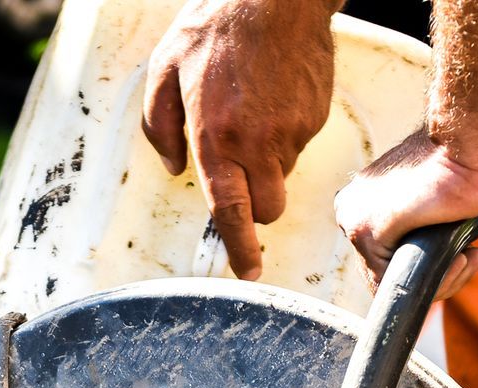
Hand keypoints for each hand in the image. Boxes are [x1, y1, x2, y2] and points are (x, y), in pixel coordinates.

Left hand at [142, 0, 339, 280]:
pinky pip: (299, 142)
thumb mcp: (164, 69)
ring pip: (283, 174)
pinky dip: (284, 132)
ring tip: (251, 108)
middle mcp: (259, 143)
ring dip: (267, 159)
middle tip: (240, 172)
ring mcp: (293, 131)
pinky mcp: (317, 117)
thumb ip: (160, 127)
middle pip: (267, 208)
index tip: (247, 272)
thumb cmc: (217, 26)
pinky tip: (272, 95)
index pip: (231, 212)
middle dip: (255, 205)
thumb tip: (175, 166)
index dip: (240, 248)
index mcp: (217, 138)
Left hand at [333, 129, 477, 299]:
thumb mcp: (440, 199)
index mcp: (364, 199)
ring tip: (470, 259)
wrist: (477, 143)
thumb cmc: (469, 164)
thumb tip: (436, 256)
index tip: (466, 257)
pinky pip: (394, 280)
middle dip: (437, 276)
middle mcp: (351, 209)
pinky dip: (434, 279)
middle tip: (471, 260)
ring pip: (391, 281)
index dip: (430, 267)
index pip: (388, 256)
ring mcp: (354, 219)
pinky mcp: (366, 229)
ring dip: (441, 280)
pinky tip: (461, 259)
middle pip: (387, 272)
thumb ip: (426, 225)